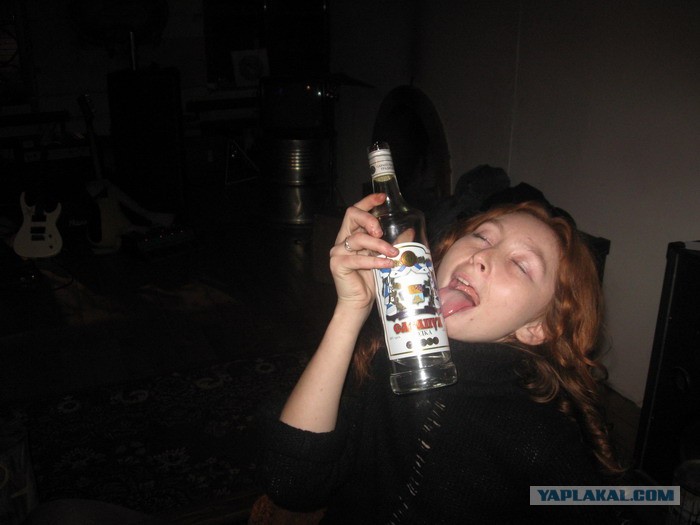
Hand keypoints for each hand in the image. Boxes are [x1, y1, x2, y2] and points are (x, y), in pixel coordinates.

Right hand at [330, 193, 397, 312]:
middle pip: (351, 216)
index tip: (382, 197)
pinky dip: (375, 261)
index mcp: (352, 234)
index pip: (356, 211)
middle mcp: (342, 240)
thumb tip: (411, 230)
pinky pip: (358, 259)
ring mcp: (338, 252)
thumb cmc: (371, 280)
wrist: (359, 303)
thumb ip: (394, 242)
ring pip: (358, 238)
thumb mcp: (384, 257)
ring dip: (378, 244)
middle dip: (370, 219)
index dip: (368, 202)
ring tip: (393, 253)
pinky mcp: (338, 265)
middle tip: (382, 231)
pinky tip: (387, 264)